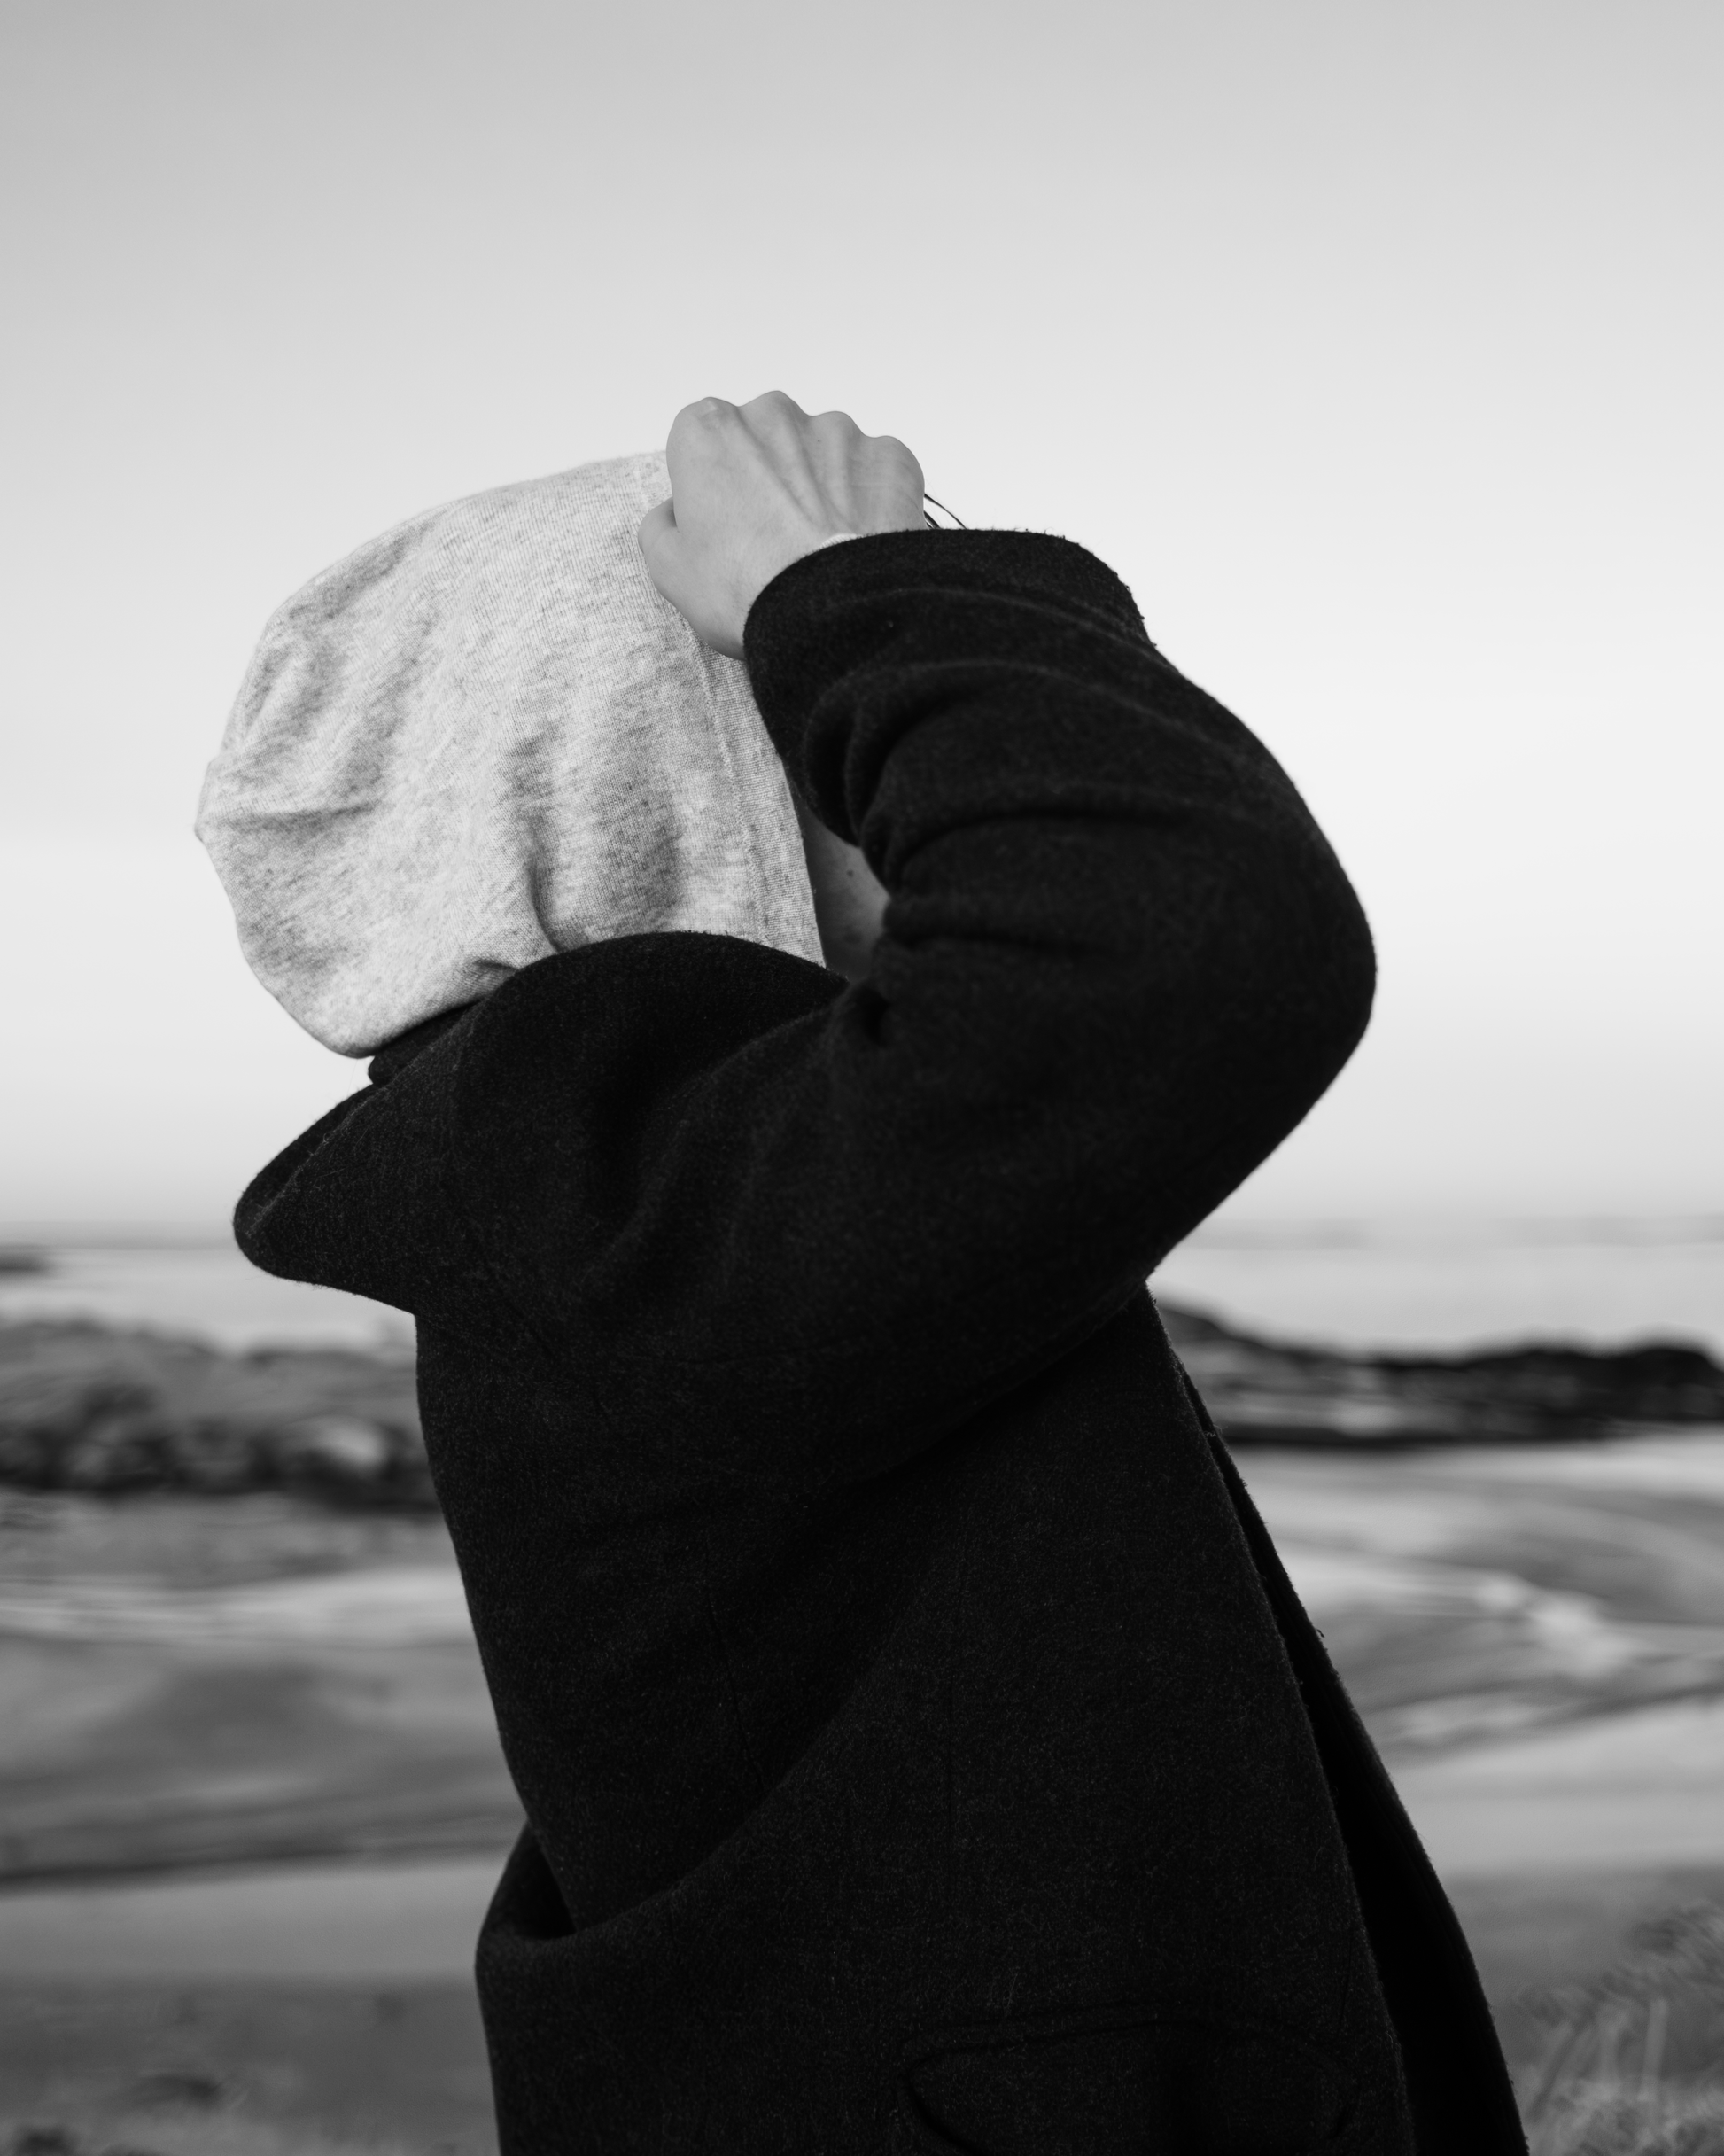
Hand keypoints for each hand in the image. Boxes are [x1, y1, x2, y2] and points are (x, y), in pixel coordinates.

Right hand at [638, 391, 926, 656]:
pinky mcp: (887, 454)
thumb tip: (673, 513)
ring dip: (819, 487)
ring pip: (822, 452)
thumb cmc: (746, 591)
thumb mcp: (671, 570)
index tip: (723, 524)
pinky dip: (868, 500)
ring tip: (819, 548)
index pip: (702, 442)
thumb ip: (661, 526)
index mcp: (708, 430)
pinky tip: (857, 543)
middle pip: (764, 439)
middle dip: (768, 478)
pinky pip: (873, 472)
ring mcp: (837, 430)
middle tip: (773, 539)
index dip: (711, 485)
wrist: (832, 617)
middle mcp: (773, 413)